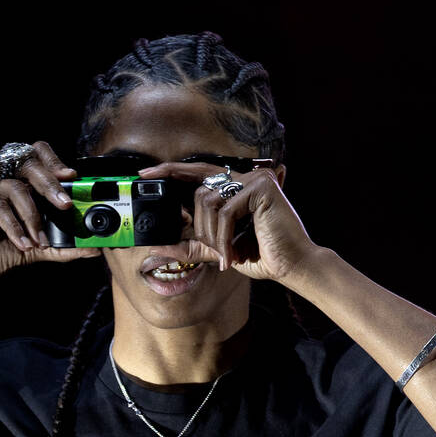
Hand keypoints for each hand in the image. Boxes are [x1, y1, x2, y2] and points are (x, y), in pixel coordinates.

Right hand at [0, 141, 102, 296]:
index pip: (36, 155)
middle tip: (65, 206)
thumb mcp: (31, 249)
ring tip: (38, 240)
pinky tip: (21, 243)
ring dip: (32, 216)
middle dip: (50, 185)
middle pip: (28, 164)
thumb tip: (93, 249)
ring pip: (15, 188)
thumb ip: (60, 247)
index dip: (54, 161)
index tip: (71, 178)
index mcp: (14, 181)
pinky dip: (13, 226)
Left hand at [137, 161, 321, 282]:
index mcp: (236, 186)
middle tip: (211, 252)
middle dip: (198, 227)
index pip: (197, 172)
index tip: (143, 173)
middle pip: (199, 191)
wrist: (292, 266)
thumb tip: (159, 246)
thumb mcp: (218, 249)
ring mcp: (255, 178)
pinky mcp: (261, 186)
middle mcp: (246, 176)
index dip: (170, 170)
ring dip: (212, 236)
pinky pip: (225, 211)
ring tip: (226, 255)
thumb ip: (192, 244)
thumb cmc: (261, 256)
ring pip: (209, 201)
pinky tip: (232, 254)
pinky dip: (223, 237)